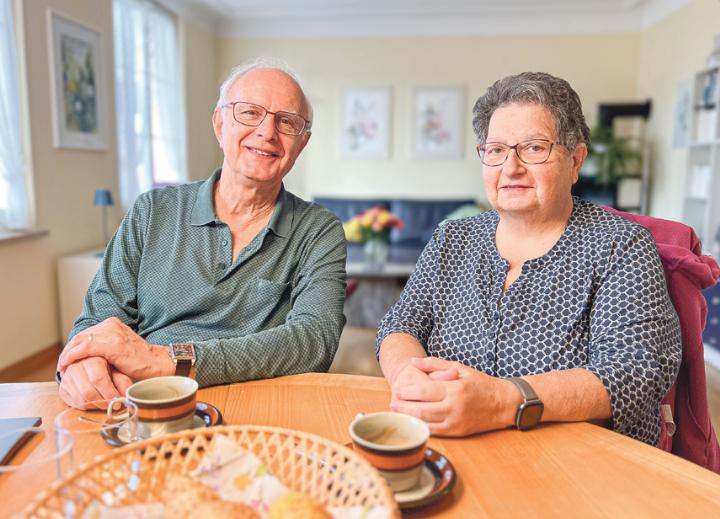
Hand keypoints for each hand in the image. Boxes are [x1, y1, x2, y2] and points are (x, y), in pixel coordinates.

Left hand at [58, 317, 174, 379]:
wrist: (157, 363)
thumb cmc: (141, 360)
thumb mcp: (121, 347)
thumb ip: (106, 346)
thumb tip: (88, 355)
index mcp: (113, 324)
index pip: (87, 332)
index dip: (74, 345)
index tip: (67, 357)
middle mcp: (111, 325)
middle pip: (81, 335)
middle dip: (68, 350)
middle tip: (61, 364)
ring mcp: (111, 334)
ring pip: (80, 341)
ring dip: (67, 354)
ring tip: (62, 366)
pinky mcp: (111, 346)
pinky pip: (85, 349)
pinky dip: (72, 356)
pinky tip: (66, 364)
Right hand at [58, 357, 131, 409]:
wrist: (86, 362)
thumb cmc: (104, 367)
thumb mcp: (115, 370)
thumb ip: (122, 381)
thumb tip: (126, 395)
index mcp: (92, 359)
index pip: (98, 379)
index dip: (109, 393)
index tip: (118, 401)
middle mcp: (76, 367)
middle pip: (88, 391)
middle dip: (103, 402)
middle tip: (112, 405)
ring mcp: (67, 378)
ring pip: (81, 399)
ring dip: (96, 405)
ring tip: (105, 403)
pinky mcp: (62, 388)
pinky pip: (74, 403)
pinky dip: (87, 406)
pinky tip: (95, 402)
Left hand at [390, 357, 517, 435]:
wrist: (503, 404)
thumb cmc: (480, 383)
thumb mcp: (459, 368)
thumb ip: (434, 364)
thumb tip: (413, 362)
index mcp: (454, 389)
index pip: (422, 391)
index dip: (406, 392)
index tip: (397, 389)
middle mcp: (454, 407)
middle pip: (420, 409)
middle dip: (403, 407)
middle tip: (392, 403)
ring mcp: (455, 422)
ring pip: (425, 423)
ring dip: (409, 418)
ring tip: (398, 412)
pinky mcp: (458, 432)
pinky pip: (434, 431)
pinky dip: (421, 426)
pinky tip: (413, 421)